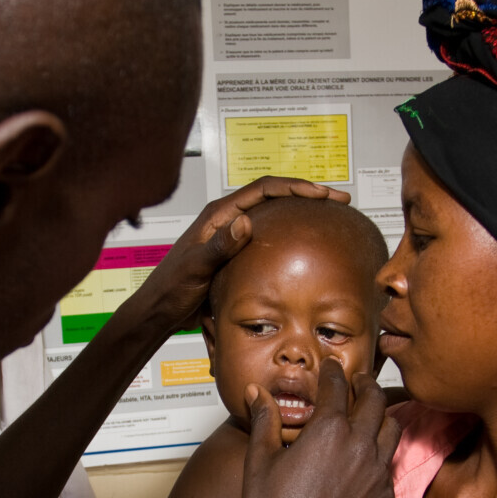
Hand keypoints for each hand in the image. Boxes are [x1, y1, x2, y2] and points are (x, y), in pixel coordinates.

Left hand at [130, 177, 351, 331]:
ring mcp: (231, 234)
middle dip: (306, 194)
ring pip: (273, 214)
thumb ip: (218, 246)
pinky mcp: (235, 252)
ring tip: (328, 217)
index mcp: (218, 214)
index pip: (264, 189)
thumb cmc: (170, 288)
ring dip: (300, 212)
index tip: (322, 194)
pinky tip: (303, 246)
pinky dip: (288, 234)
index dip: (296, 187)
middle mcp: (226, 219)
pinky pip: (268, 236)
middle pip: (274, 196)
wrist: (159, 310)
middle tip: (337, 200)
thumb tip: (245, 222)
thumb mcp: (196, 268)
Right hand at [237, 359, 401, 497]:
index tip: (332, 367)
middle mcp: (358, 447)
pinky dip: (380, 453)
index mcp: (328, 431)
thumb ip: (264, 421)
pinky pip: (388, 465)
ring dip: (382, 415)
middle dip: (365, 385)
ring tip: (372, 412)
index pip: (337, 387)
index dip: (334, 372)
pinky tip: (367, 457)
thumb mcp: (259, 462)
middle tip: (358, 381)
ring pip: (392, 429)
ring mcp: (376, 474)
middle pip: (374, 401)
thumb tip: (258, 394)